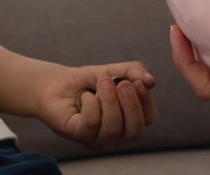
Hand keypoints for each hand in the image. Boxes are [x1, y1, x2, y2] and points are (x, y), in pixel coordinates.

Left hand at [27, 60, 157, 151]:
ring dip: (109, 101)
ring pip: (113, 129)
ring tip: (102, 83)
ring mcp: (98, 139)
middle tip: (120, 83)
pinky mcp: (80, 136)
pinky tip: (86, 96)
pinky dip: (92, 105)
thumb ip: (133, 71)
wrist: (57, 83)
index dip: (146, 101)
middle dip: (130, 104)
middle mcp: (116, 134)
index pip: (148, 118)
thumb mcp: (114, 71)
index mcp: (129, 119)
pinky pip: (92, 125)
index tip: (138, 82)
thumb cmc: (87, 81)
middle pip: (135, 129)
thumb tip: (151, 81)